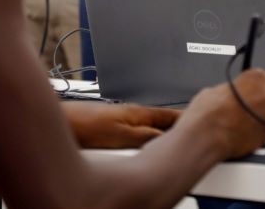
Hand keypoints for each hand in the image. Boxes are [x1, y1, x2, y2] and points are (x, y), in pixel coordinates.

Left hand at [63, 102, 179, 148]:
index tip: (203, 122)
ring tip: (170, 147)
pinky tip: (144, 151)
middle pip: (162, 123)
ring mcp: (122, 122)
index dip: (188, 119)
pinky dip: (145, 142)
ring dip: (159, 137)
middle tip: (190, 138)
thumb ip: (147, 137)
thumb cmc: (84, 126)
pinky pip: (136, 136)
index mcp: (139, 113)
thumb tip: (169, 140)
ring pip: (149, 130)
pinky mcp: (112, 129)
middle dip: (176, 130)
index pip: (172, 115)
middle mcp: (132, 115)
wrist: (61, 123)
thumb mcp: (122, 136)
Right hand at [179, 68, 264, 158]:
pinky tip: (243, 135)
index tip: (245, 94)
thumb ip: (229, 90)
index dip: (252, 89)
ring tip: (242, 125)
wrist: (208, 136)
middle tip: (246, 110)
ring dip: (261, 119)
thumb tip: (227, 96)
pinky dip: (258, 133)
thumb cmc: (209, 112)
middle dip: (262, 103)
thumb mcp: (213, 91)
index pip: (261, 79)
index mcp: (257, 77)